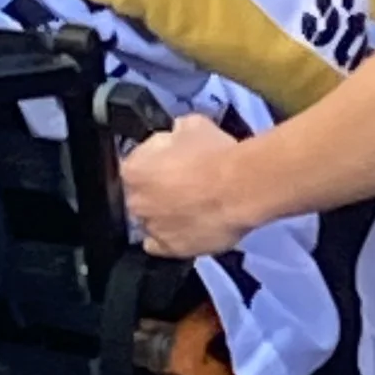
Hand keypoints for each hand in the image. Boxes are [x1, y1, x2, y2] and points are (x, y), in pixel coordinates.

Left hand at [121, 113, 251, 258]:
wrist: (241, 188)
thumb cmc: (214, 153)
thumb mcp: (190, 125)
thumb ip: (173, 134)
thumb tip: (175, 136)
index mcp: (133, 170)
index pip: (134, 165)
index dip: (153, 162)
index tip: (170, 161)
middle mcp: (135, 202)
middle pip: (139, 195)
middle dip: (156, 189)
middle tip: (183, 183)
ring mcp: (152, 229)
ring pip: (150, 220)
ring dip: (163, 214)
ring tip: (190, 208)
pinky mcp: (171, 250)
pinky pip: (160, 245)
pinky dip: (168, 237)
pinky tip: (183, 229)